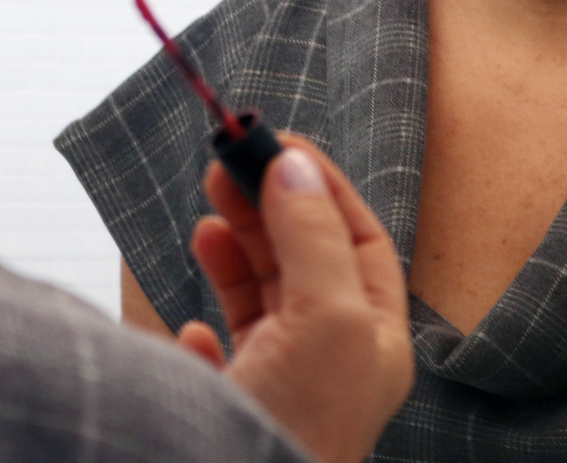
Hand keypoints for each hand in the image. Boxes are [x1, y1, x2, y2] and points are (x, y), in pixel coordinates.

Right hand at [178, 134, 412, 462]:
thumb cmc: (299, 424)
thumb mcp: (325, 314)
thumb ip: (311, 233)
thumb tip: (294, 163)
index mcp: (372, 337)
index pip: (356, 237)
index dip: (318, 185)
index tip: (274, 142)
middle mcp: (333, 360)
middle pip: (304, 258)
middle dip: (266, 207)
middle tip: (224, 167)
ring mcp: (282, 386)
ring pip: (262, 298)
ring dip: (235, 251)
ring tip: (206, 218)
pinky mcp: (234, 409)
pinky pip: (224, 353)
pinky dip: (207, 323)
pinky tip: (195, 322)